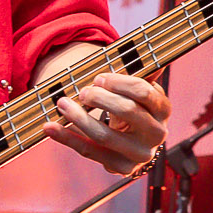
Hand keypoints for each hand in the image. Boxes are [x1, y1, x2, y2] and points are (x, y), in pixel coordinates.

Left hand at [44, 70, 169, 176]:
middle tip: (82, 92)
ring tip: (61, 103)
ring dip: (77, 117)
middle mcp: (156, 134)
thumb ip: (142, 71)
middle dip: (99, 98)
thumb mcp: (140, 90)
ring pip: (104, 134)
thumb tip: (150, 44)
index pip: (143, 92)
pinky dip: (66, 138)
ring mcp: (138, 154)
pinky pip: (89, 151)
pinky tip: (49, 127)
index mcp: (163, 110)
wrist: (133, 141)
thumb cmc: (134, 107)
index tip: (98, 78)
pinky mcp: (119, 167)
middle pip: (126, 111)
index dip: (117, 82)